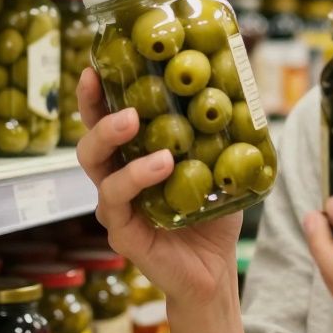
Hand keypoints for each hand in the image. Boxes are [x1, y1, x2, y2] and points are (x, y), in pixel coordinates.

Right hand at [75, 67, 242, 306]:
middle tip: (110, 87)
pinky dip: (136, 177)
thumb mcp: (223, 161)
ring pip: (96, 166)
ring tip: (136, 121)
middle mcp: (118, 177)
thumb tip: (242, 74)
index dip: (97, 92)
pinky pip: (116, 200)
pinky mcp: (122, 231)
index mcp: (134, 156)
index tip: (96, 64)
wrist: (216, 268)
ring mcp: (116, 204)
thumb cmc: (213, 212)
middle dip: (95, 108)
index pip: (107, 118)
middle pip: (90, 137)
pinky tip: (162, 164)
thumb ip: (225, 125)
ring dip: (112, 137)